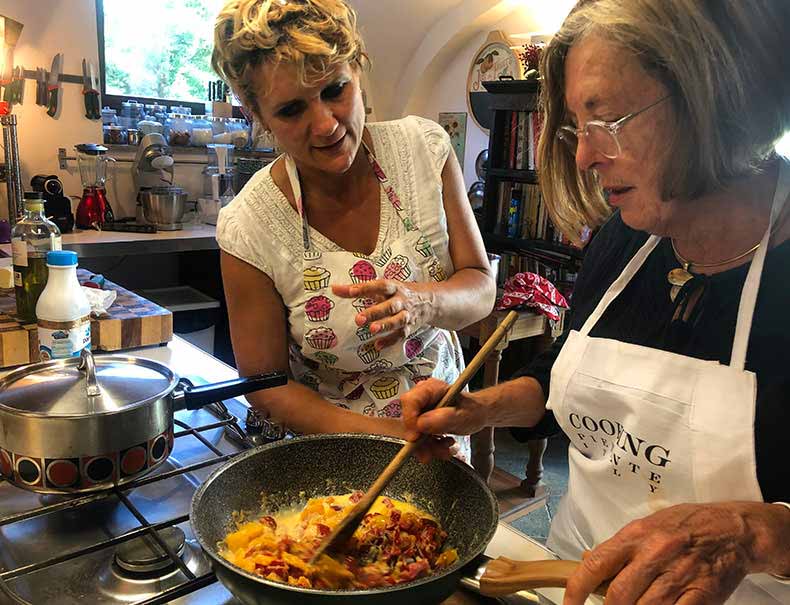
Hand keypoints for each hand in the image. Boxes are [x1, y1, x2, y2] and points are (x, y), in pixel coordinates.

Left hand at [332, 280, 433, 348]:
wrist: (429, 302)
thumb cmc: (397, 293)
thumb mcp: (381, 288)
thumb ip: (358, 289)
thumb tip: (334, 289)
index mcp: (394, 288)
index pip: (380, 286)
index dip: (365, 288)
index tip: (350, 292)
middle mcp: (402, 301)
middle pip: (389, 306)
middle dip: (375, 312)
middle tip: (358, 319)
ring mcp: (407, 315)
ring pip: (397, 321)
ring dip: (385, 326)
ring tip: (372, 330)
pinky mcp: (409, 328)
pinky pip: (400, 336)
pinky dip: (390, 341)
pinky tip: (377, 345)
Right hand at [401, 378, 489, 461]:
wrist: (477, 416)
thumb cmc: (473, 410)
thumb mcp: (463, 415)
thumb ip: (445, 418)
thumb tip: (421, 423)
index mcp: (431, 389)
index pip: (409, 401)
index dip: (409, 419)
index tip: (416, 437)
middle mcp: (422, 398)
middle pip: (408, 420)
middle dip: (419, 440)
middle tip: (429, 453)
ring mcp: (421, 411)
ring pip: (412, 433)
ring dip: (426, 447)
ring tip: (443, 451)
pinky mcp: (422, 423)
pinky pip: (418, 439)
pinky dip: (429, 447)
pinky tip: (443, 447)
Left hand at [563, 502, 764, 604]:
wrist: (731, 529)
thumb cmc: (684, 526)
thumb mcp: (646, 526)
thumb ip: (620, 548)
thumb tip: (587, 562)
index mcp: (635, 536)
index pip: (596, 564)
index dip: (576, 589)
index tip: (569, 604)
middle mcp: (655, 554)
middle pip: (619, 595)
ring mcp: (679, 575)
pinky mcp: (703, 593)